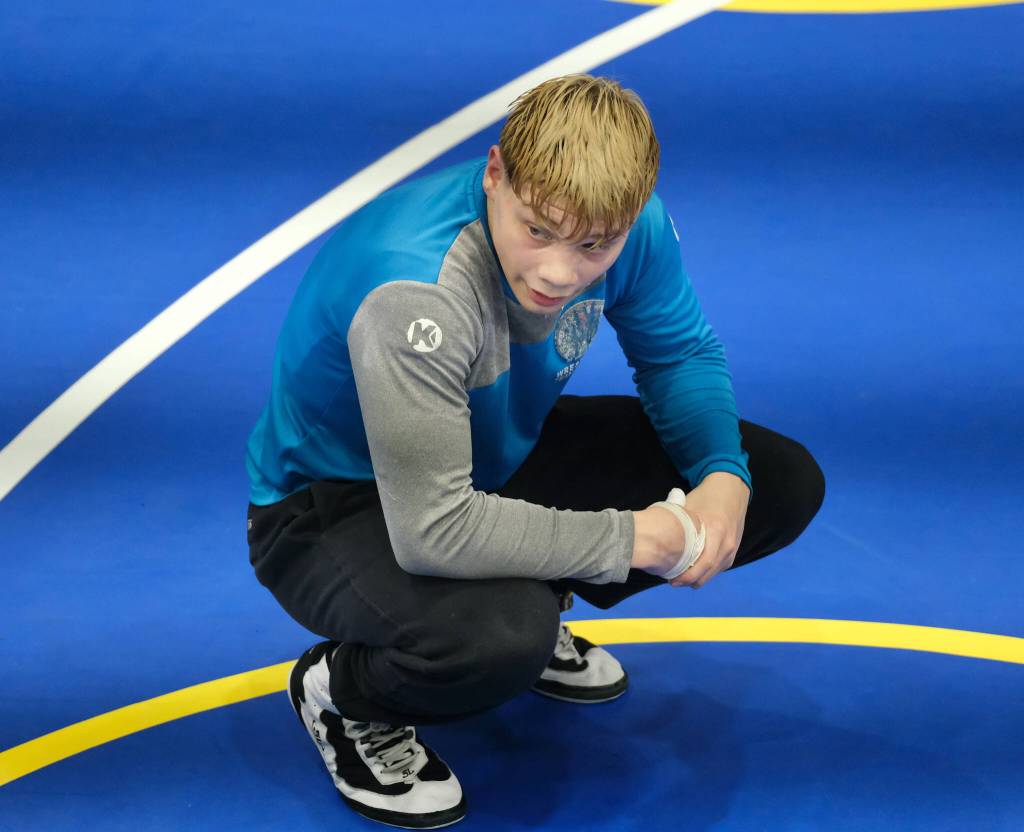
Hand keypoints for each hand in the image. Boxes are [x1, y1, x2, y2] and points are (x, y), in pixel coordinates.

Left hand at [668, 472, 749, 589]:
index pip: (703, 564)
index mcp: (716, 532)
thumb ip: (678, 526)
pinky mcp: (733, 551)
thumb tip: (656, 540)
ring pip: (714, 573)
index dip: (687, 576)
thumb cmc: (706, 497)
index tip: (671, 580)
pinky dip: (706, 572)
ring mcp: (732, 548)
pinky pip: (719, 567)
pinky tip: (694, 571)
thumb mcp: (689, 507)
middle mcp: (727, 543)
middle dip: (690, 581)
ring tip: (681, 578)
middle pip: (708, 573)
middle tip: (673, 582)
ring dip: (698, 578)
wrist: (731, 489)